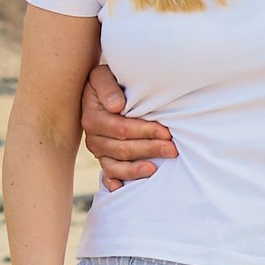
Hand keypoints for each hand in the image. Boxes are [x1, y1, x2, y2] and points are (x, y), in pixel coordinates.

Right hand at [80, 62, 177, 180]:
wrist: (101, 90)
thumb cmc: (108, 82)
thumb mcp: (103, 76)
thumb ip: (108, 88)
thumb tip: (116, 107)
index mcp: (92, 117)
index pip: (121, 129)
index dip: (145, 131)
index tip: (166, 131)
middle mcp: (93, 137)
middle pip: (122, 149)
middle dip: (149, 149)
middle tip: (172, 149)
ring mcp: (98, 151)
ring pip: (116, 165)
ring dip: (135, 169)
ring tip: (155, 169)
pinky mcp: (104, 159)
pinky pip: (107, 175)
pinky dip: (114, 182)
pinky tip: (123, 188)